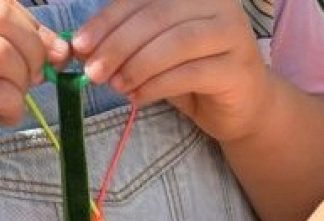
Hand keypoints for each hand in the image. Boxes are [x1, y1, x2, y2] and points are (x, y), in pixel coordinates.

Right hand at [0, 0, 68, 185]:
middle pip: (0, 16)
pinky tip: (4, 117)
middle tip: (35, 77)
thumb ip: (6, 48)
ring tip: (14, 100)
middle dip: (32, 48)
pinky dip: (13, 107)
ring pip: (0, 54)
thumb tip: (59, 48)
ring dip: (22, 81)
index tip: (47, 53)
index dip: (32, 25)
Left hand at [71, 0, 272, 142]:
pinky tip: (138, 97)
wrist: (244, 108)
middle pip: (156, 17)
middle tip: (93, 72)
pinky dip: (157, 86)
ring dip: (137, 66)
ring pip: (174, 44)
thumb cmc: (197, 75)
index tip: (79, 44)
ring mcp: (232, 33)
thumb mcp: (158, 49)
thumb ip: (130, 41)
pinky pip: (189, 73)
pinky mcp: (238, 68)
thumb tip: (82, 47)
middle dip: (118, 45)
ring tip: (116, 86)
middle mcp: (217, 2)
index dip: (107, 20)